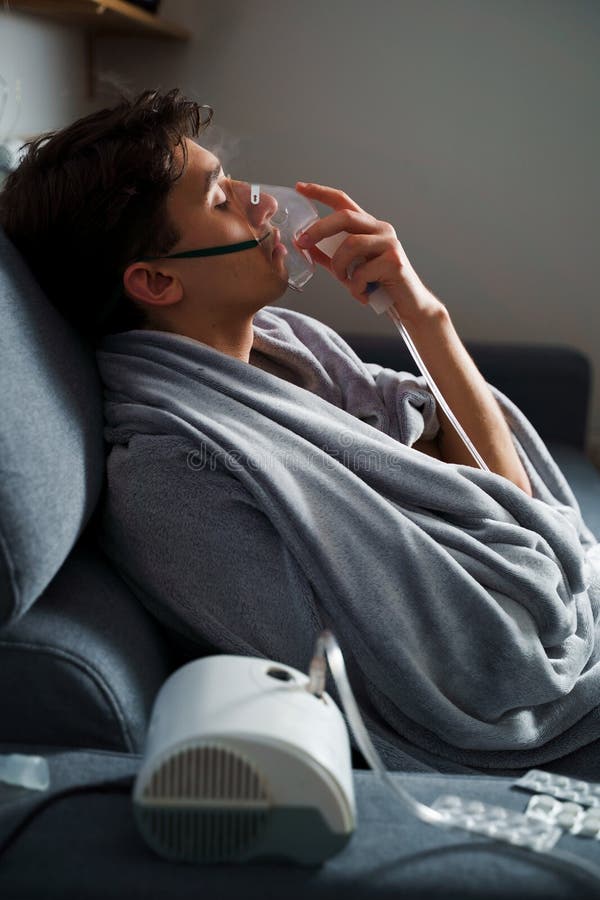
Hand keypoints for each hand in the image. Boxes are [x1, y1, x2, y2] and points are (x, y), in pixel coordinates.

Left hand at [295, 182, 442, 321]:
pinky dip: (356, 286)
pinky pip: (362, 271)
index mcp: (368, 227)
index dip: (321, 193)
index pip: (343, 202)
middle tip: (302, 242)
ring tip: (345, 282)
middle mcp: (380, 229)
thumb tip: (304, 246)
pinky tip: (362, 294)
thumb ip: (330, 256)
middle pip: (345, 217)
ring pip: (351, 245)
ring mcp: (389, 243)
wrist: (407, 304)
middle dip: (319, 229)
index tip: (300, 187)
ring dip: (339, 267)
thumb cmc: (377, 284)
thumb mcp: (348, 268)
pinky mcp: (395, 261)